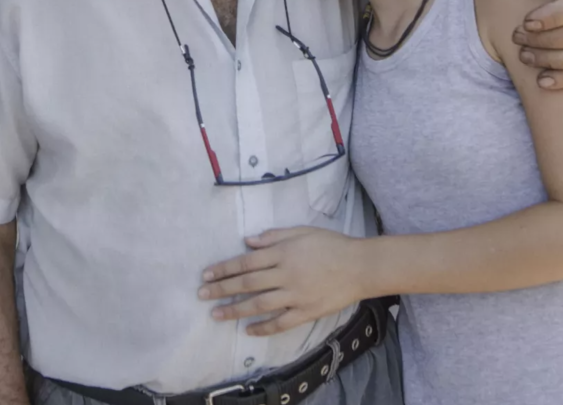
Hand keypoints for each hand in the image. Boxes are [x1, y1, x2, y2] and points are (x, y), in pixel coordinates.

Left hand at [198, 227, 367, 335]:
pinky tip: (249, 330)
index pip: (246, 261)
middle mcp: (285, 274)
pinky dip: (264, 327)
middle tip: (202, 294)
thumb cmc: (331, 244)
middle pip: (248, 283)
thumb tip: (248, 241)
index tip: (207, 274)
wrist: (360, 266)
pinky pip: (281, 323)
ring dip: (236, 310)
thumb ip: (275, 236)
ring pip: (259, 304)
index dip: (224, 268)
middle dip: (222, 289)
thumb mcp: (302, 232)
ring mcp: (296, 295)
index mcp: (283, 253)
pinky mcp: (307, 312)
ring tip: (217, 314)